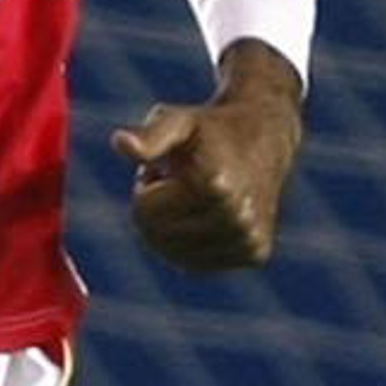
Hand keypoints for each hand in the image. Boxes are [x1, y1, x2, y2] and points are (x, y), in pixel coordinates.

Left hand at [113, 42, 302, 272]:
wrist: (265, 138)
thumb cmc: (210, 130)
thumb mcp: (177, 122)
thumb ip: (150, 136)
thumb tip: (120, 143)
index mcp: (215, 186)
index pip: (143, 212)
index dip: (148, 185)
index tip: (171, 168)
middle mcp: (237, 217)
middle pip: (156, 236)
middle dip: (158, 208)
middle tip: (183, 181)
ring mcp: (249, 240)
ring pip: (175, 254)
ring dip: (175, 226)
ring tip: (199, 195)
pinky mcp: (256, 254)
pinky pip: (197, 263)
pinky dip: (193, 243)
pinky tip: (214, 214)